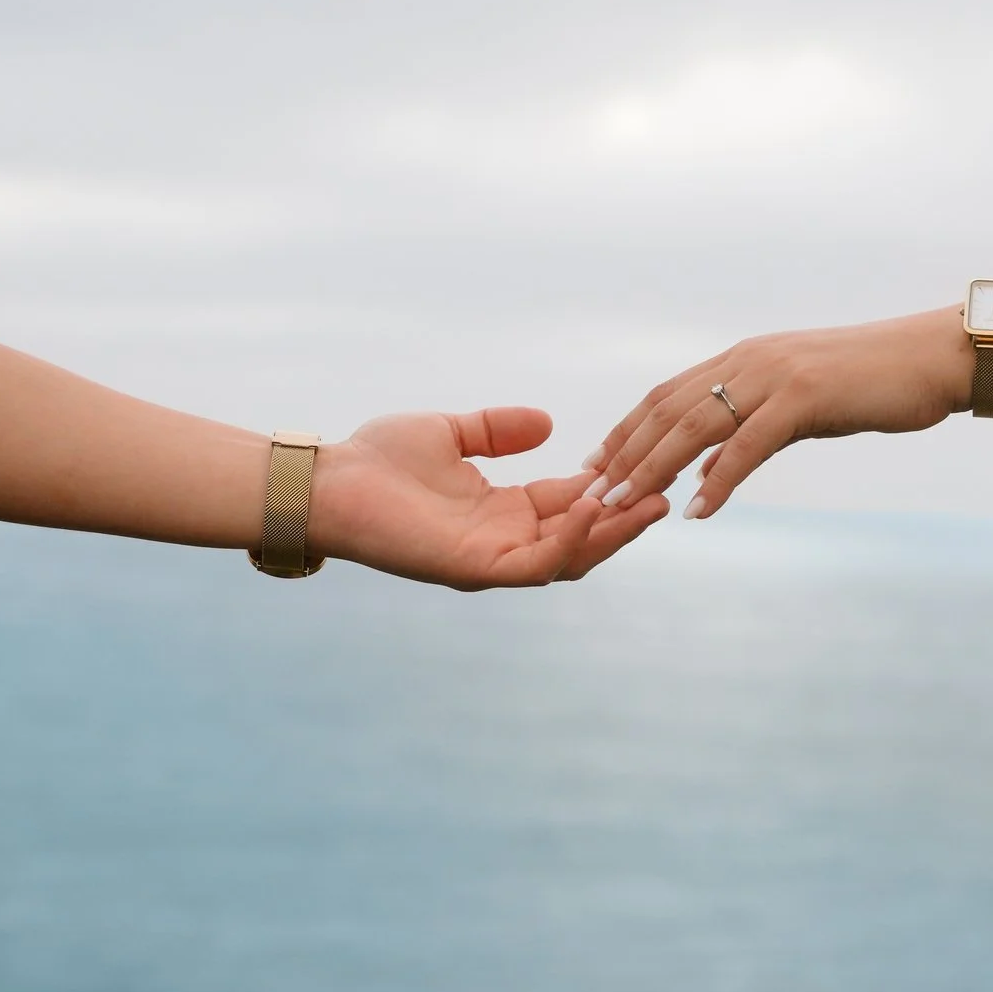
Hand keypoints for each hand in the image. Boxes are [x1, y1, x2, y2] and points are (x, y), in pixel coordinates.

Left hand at [313, 407, 666, 588]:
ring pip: (567, 557)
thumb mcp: (450, 433)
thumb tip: (547, 423)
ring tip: (646, 502)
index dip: (607, 487)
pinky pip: (534, 564)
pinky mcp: (472, 569)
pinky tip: (590, 511)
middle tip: (664, 490)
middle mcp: (501, 541)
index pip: (568, 505)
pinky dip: (566, 542)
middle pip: (580, 538)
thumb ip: (496, 429)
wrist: (328, 482)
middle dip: (623, 518)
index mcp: (499, 513)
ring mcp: (489, 560)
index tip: (644, 463)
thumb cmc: (376, 460)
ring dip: (609, 533)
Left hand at [583, 307, 969, 519]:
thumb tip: (712, 467)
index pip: (668, 394)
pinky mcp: (805, 398)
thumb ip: (755, 426)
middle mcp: (750, 360)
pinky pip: (748, 445)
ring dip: (654, 468)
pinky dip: (718, 479)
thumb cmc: (875, 383)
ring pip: (696, 425)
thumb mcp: (802, 403)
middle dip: (625, 453)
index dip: (627, 430)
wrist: (934, 358)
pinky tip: (698, 511)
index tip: (595, 464)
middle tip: (590, 493)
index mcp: (746, 358)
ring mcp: (776, 376)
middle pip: (669, 409)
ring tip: (623, 504)